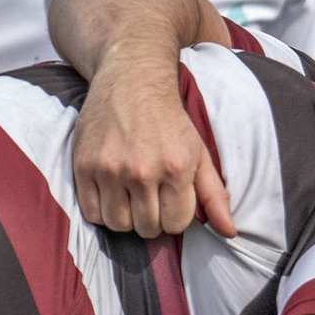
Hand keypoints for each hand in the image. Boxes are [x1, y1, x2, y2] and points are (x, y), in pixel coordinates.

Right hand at [73, 45, 233, 237]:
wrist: (132, 82)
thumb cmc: (170, 121)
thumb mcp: (200, 153)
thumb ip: (215, 195)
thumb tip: (230, 232)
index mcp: (177, 167)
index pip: (176, 223)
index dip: (175, 216)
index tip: (172, 201)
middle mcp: (142, 170)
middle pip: (146, 228)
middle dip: (152, 219)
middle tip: (151, 198)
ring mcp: (110, 169)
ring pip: (117, 225)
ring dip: (126, 217)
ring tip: (132, 197)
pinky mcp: (83, 167)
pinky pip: (91, 213)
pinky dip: (102, 211)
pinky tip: (112, 193)